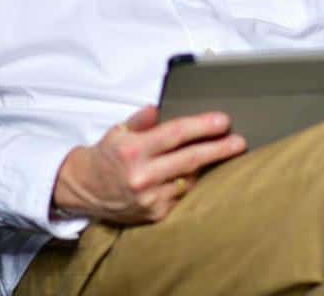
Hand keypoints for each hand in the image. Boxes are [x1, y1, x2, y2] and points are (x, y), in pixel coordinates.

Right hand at [51, 105, 246, 224]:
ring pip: (190, 179)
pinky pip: (182, 196)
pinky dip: (191, 183)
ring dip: (207, 167)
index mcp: (134, 150)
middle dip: (219, 149)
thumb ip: (141, 119)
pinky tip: (197, 174)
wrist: (83, 189)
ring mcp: (149, 198)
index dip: (202, 126)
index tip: (223, 121)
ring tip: (223, 155)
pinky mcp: (154, 214)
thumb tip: (160, 108)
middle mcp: (142, 175)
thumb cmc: (106, 156)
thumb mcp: (119, 130)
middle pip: (190, 158)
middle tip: (240, 142)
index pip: (176, 134)